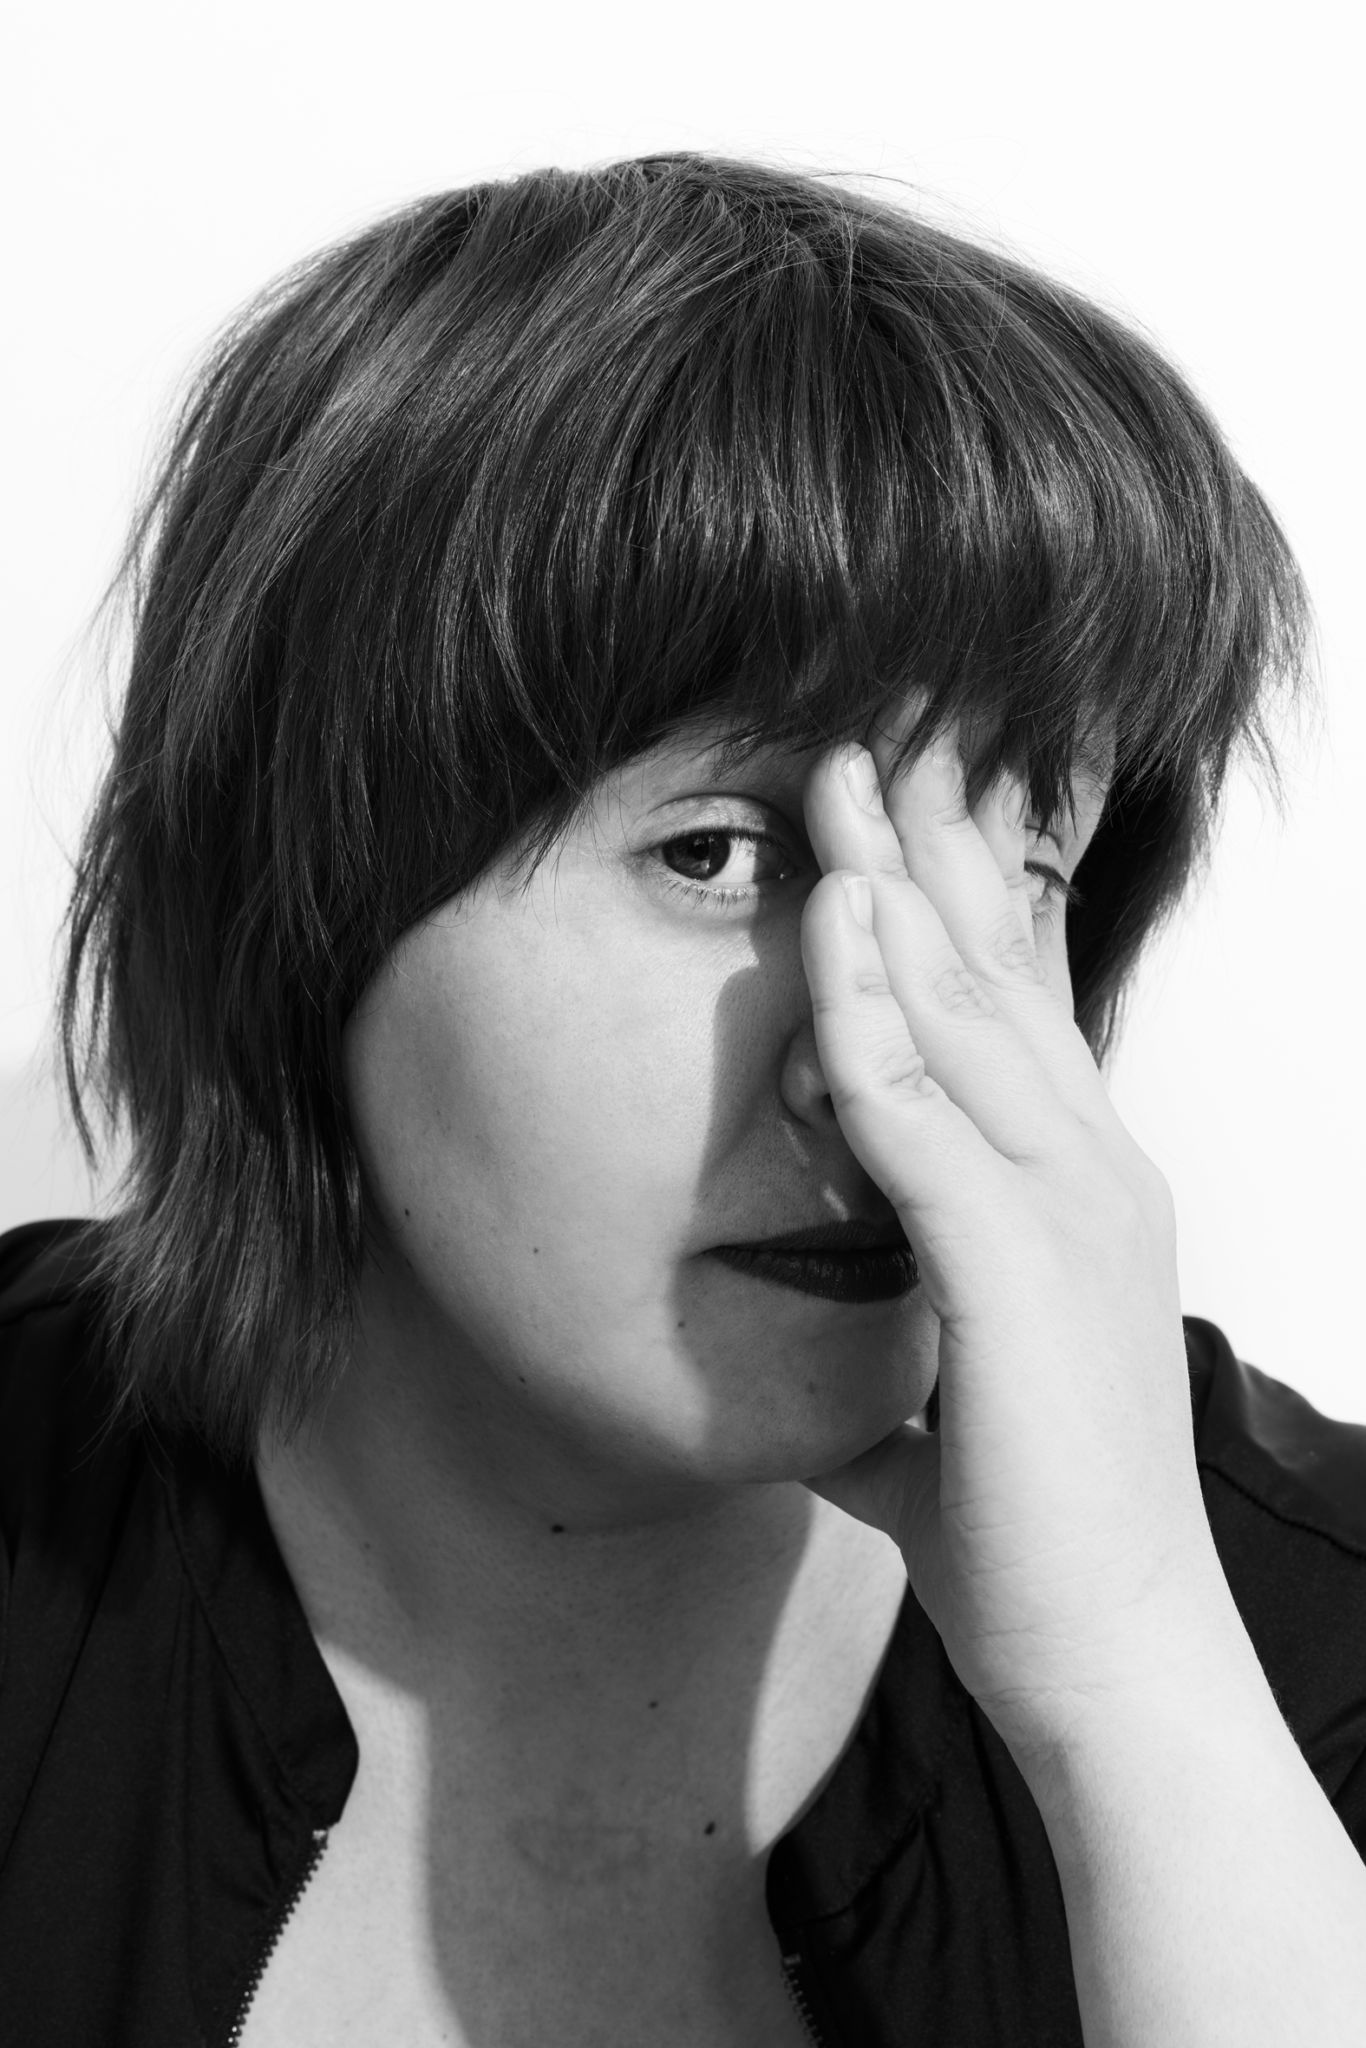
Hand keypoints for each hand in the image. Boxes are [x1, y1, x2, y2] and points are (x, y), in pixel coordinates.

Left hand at [798, 707, 1246, 1770]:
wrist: (1115, 1652)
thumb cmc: (1035, 1528)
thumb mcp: (945, 1400)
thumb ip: (885, 1351)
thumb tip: (810, 1363)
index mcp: (1078, 1188)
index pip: (1014, 1008)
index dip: (955, 902)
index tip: (899, 814)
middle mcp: (1090, 1167)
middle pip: (999, 969)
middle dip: (927, 844)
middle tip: (870, 733)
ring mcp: (1066, 1205)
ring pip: (966, 1008)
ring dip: (892, 883)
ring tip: (836, 773)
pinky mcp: (1017, 1265)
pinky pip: (923, 1109)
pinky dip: (870, 1009)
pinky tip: (831, 923)